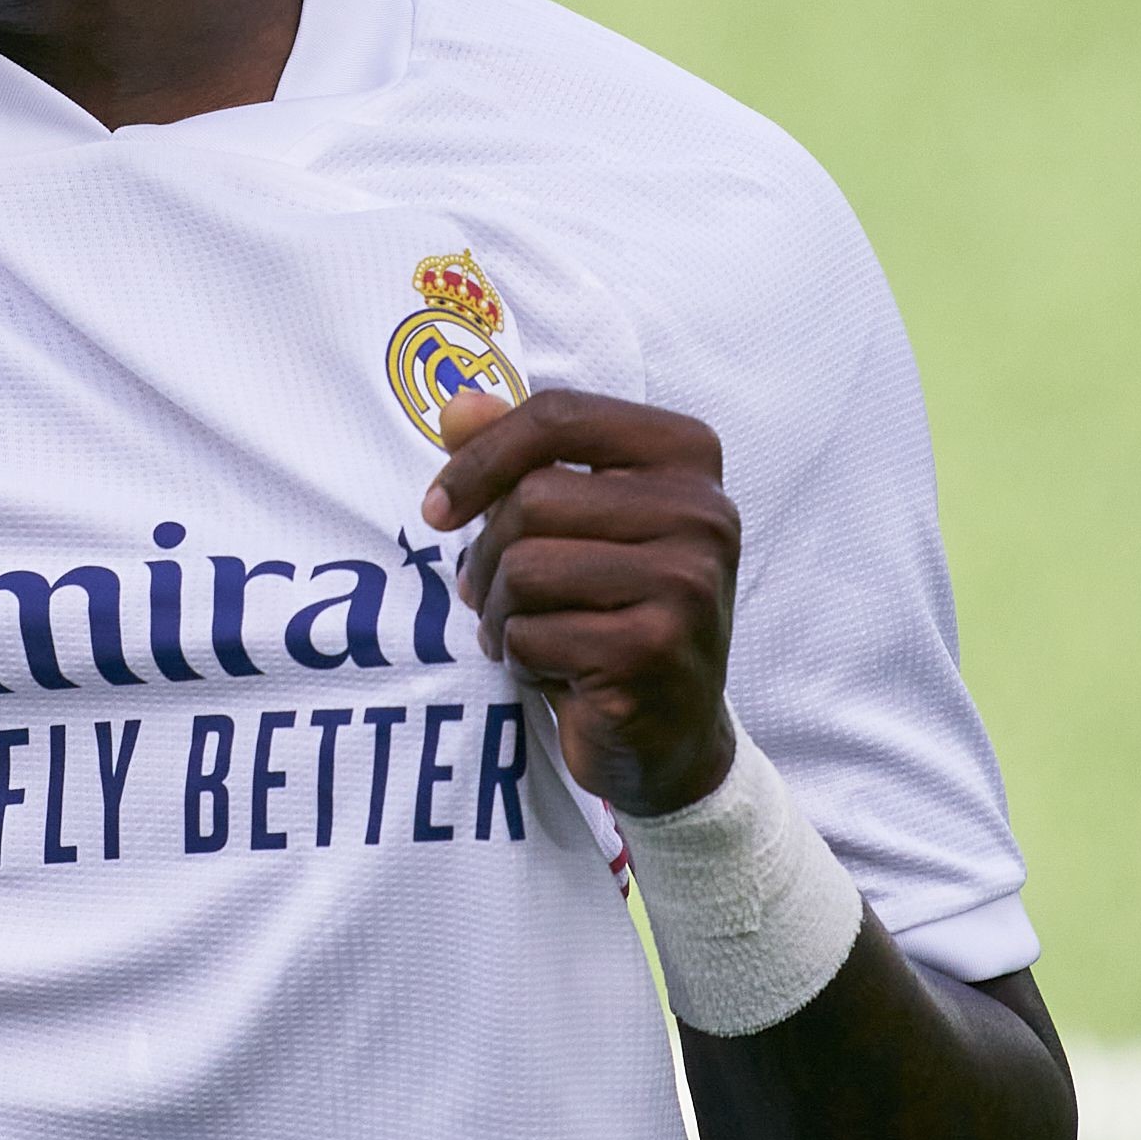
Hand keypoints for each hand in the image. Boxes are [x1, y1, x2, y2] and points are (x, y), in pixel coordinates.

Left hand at [420, 387, 740, 816]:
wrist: (671, 732)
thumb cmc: (611, 610)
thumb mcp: (570, 523)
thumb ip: (518, 457)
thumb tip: (455, 407)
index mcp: (687, 457)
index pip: (560, 416)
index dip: (480, 456)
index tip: (436, 508)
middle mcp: (703, 511)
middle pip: (533, 497)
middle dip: (489, 556)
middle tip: (499, 597)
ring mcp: (688, 582)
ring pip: (524, 566)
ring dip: (499, 612)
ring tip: (530, 634)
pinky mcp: (657, 649)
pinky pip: (533, 634)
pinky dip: (521, 658)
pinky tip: (559, 673)